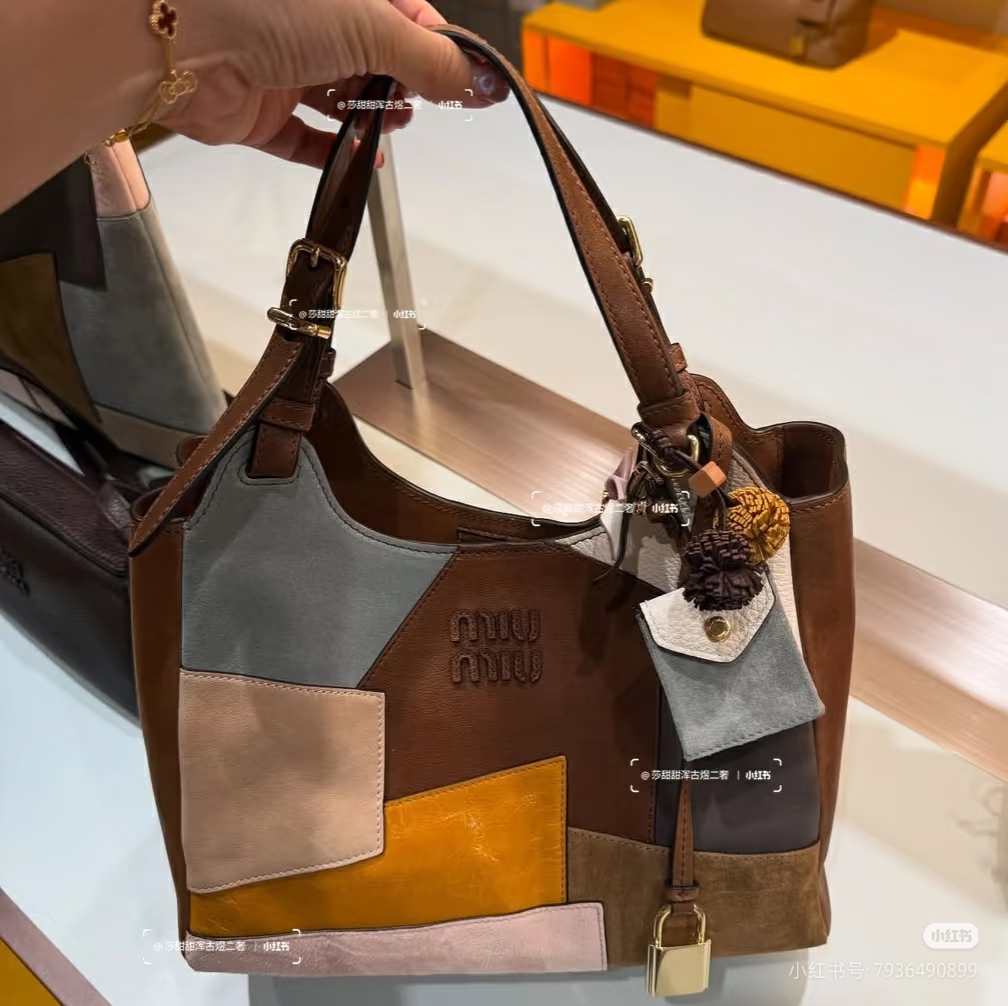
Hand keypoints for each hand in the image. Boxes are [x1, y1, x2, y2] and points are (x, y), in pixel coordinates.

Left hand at [159, 0, 508, 167]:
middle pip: (372, 60)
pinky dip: (333, 153)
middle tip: (420, 106)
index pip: (406, 18)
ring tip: (392, 128)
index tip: (467, 86)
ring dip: (371, 119)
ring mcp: (281, 67)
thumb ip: (431, 61)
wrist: (178, 39)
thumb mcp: (372, 26)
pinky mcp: (257, 113)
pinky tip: (361, 162)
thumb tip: (483, 83)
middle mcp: (309, 22)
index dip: (437, 52)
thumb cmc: (263, 5)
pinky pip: (303, 138)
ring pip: (339, 100)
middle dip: (402, 87)